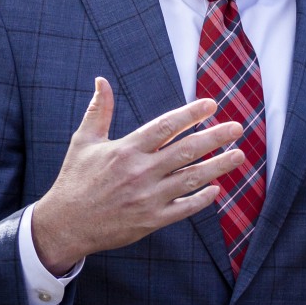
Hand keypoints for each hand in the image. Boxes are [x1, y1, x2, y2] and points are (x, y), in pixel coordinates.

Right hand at [31, 77, 244, 275]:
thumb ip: (99, 110)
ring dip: (218, 166)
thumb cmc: (75, 179)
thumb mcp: (84, 141)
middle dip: (215, 137)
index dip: (190, 114)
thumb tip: (101, 81)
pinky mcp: (151, 221)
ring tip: (239, 155)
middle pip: (186, 150)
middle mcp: (141, 172)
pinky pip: (184, 208)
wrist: (66, 224)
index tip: (211, 104)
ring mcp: (148, 198)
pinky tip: (216, 189)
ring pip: (191, 178)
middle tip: (237, 127)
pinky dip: (202, 199)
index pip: (165, 126)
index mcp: (126, 150)